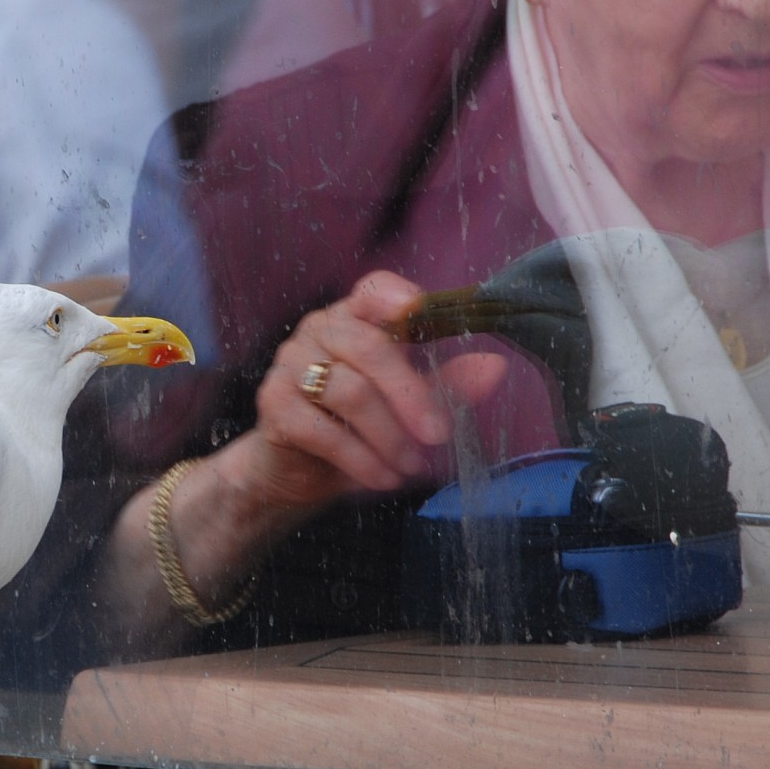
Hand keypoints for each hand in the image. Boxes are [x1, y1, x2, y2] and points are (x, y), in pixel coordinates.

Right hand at [242, 271, 508, 509]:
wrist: (297, 472)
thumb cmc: (358, 429)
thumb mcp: (407, 409)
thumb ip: (446, 385)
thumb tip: (495, 367)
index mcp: (355, 319)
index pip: (372, 291)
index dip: (395, 296)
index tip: (420, 310)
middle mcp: (319, 331)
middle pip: (369, 347)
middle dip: (411, 396)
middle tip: (439, 436)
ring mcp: (291, 364)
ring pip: (350, 392)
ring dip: (389, 437)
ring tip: (410, 466)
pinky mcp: (274, 404)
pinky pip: (322, 429)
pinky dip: (360, 459)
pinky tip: (382, 478)